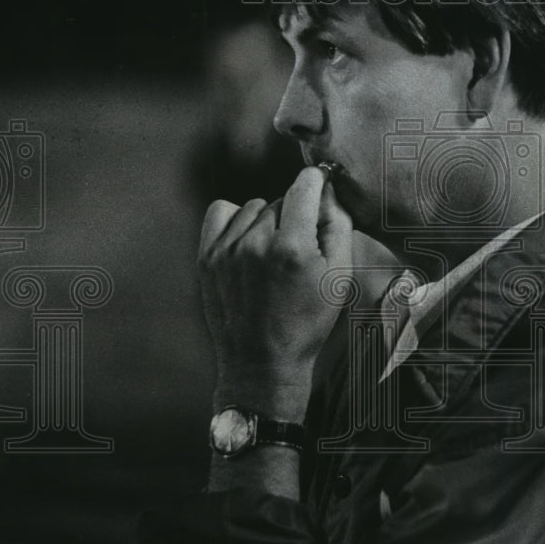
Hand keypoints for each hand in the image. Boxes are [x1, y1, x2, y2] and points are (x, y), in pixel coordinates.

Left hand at [198, 166, 352, 418]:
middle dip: (295, 214)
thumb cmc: (307, 323)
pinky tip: (248, 240)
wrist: (263, 362)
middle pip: (281, 200)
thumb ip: (338, 226)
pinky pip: (221, 213)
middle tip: (300, 248)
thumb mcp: (338, 277)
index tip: (322, 182)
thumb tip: (330, 190)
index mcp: (293, 248)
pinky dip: (237, 219)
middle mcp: (256, 243)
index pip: (305, 186)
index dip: (318, 180)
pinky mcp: (206, 257)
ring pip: (253, 206)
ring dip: (267, 219)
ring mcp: (226, 250)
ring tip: (274, 251)